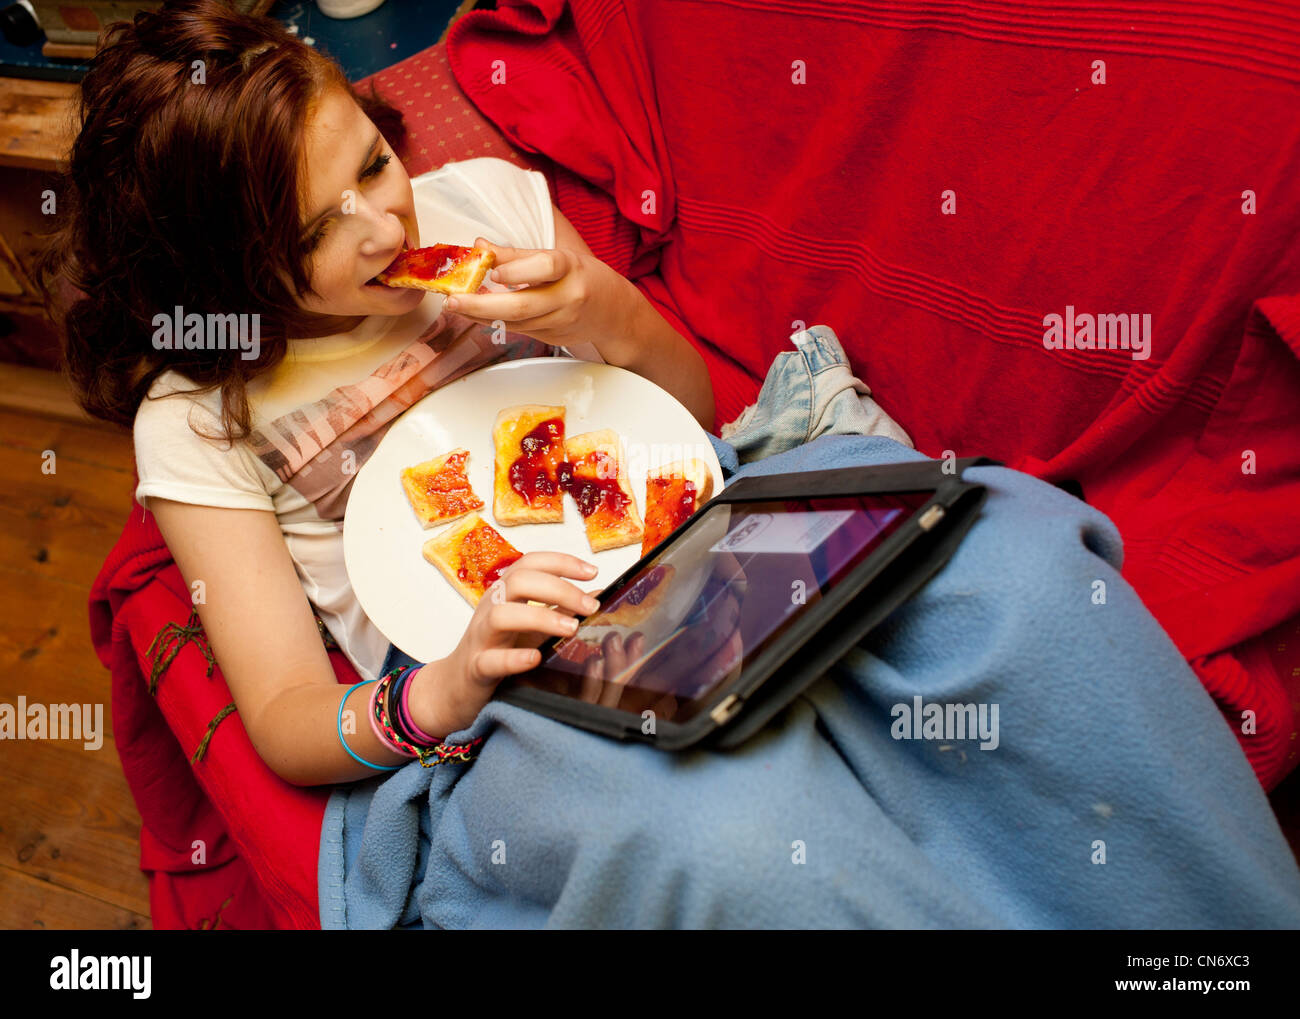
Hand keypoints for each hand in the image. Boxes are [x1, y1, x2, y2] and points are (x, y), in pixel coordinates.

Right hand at [411, 552, 600, 736]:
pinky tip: (536, 658)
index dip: (562, 562)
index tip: (593, 571)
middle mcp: (491, 607)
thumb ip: (560, 610)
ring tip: (571, 629)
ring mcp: (481, 637)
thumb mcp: (531, 626)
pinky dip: (514, 658)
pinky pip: (491, 660)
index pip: (531, 563)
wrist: (456, 686)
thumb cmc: (496, 650)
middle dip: (560, 589)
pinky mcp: (476, 668)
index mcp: (505, 593)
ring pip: (502, 615)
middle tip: (590, 607)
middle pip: (519, 581)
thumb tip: (599, 595)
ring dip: (540, 618)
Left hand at [442, 237, 636, 351]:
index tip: (492, 271)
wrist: (615, 314)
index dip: (517, 269)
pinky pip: (519, 330)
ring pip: (515, 322)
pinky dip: (494, 322)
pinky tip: (476, 315)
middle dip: (482, 305)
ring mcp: (561, 322)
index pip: (545, 266)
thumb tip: (479, 247)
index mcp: (572, 268)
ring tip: (456, 306)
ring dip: (481, 315)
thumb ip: (518, 255)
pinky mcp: (553, 338)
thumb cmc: (584, 278)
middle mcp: (568, 297)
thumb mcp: (559, 257)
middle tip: (453, 301)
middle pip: (523, 305)